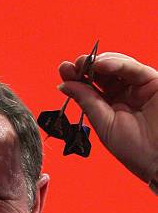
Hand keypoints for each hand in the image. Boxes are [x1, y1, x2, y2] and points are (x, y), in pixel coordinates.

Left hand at [58, 52, 157, 183]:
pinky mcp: (151, 80)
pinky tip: (101, 64)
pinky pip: (132, 68)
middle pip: (101, 74)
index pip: (89, 88)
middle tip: (72, 65)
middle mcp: (122, 94)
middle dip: (85, 67)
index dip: (77, 77)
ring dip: (98, 62)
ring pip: (115, 66)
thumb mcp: (104, 124)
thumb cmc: (134, 149)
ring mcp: (136, 86)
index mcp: (108, 107)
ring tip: (84, 63)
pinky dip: (116, 63)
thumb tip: (65, 85)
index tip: (64, 70)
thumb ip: (87, 102)